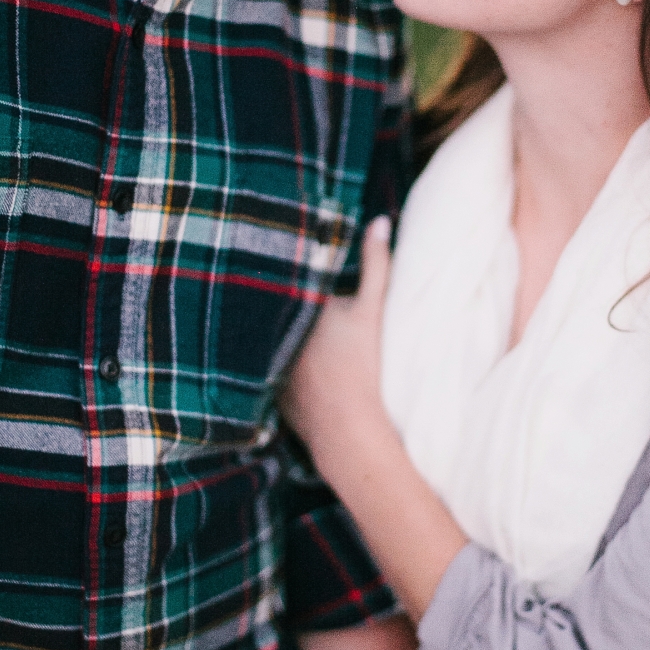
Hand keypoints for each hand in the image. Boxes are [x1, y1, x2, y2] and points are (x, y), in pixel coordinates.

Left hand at [282, 216, 394, 478]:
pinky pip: (272, 371)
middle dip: (283, 298)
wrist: (350, 429)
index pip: (292, 281)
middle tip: (300, 286)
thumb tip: (379, 220)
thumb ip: (377, 263)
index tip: (302, 256)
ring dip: (277, 332)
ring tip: (295, 326)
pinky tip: (294, 362)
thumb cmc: (365, 365)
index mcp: (297, 309)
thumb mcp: (374, 308)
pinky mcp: (273, 394)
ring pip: (273, 341)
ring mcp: (271, 367)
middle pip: (279, 310)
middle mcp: (275, 336)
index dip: (298, 271)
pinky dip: (278, 365)